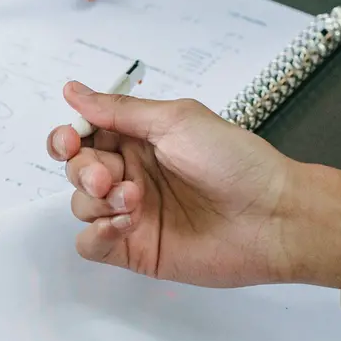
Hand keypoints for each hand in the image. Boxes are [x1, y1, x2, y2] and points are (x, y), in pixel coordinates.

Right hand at [47, 83, 340, 290]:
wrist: (273, 217)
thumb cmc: (235, 161)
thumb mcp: (176, 120)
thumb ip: (119, 110)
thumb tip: (73, 90)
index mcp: (139, 138)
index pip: (84, 134)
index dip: (67, 137)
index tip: (70, 140)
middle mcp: (132, 173)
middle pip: (76, 169)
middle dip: (83, 169)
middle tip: (109, 176)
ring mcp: (132, 214)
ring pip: (80, 205)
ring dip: (96, 200)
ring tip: (135, 200)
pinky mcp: (136, 249)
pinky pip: (90, 244)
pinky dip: (97, 234)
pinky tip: (125, 225)